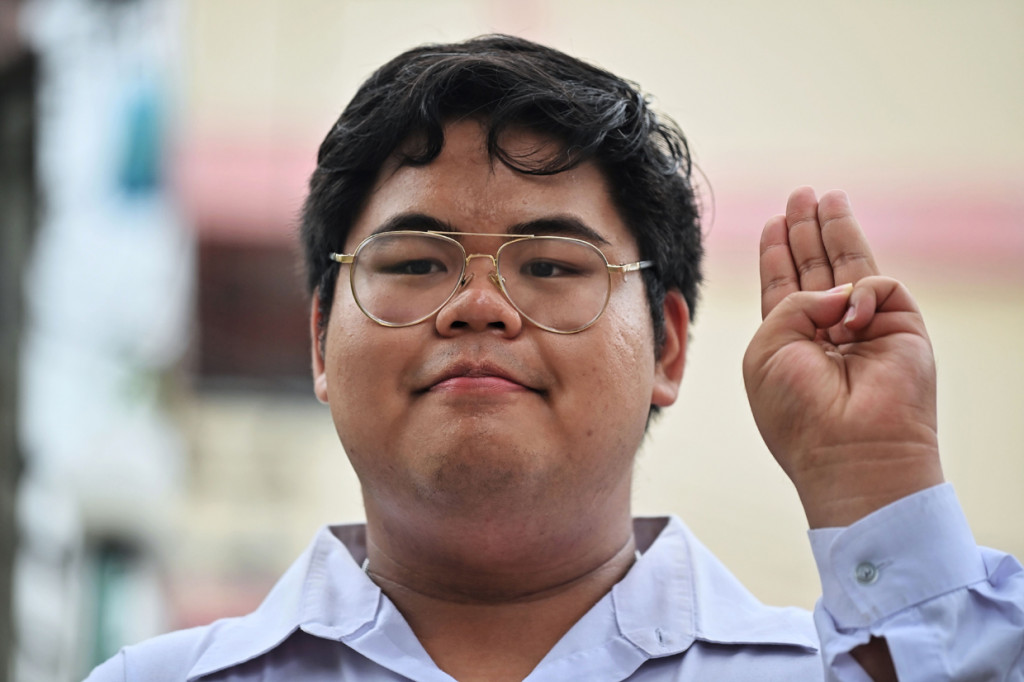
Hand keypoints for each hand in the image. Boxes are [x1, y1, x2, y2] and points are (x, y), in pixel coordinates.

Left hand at [743, 187, 942, 527]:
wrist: (848, 449)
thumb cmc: (797, 408)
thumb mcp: (768, 347)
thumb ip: (790, 301)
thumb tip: (840, 289)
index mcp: (790, 342)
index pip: (785, 288)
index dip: (778, 254)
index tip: (774, 223)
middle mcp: (827, 333)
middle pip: (817, 269)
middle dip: (806, 232)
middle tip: (799, 196)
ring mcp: (867, 330)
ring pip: (851, 267)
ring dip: (834, 230)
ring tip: (823, 197)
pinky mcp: (903, 328)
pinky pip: (878, 286)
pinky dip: (860, 294)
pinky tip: (848, 320)